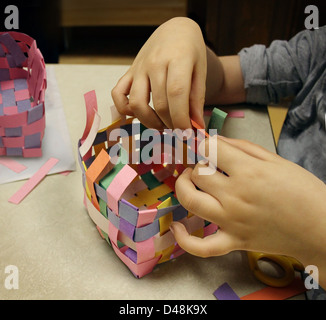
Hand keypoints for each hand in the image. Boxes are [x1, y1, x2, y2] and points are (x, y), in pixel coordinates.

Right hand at [111, 17, 206, 129]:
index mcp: (177, 59)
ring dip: (150, 121)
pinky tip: (139, 114)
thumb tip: (196, 126)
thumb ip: (197, 98)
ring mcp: (139, 68)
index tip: (187, 133)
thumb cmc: (191, 51)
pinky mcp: (129, 72)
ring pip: (136, 103)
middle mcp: (154, 63)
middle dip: (171, 124)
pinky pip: (118, 94)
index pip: (176, 94)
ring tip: (163, 124)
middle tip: (180, 129)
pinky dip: (124, 109)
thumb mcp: (200, 70)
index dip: (181, 119)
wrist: (175, 31)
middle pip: (159, 103)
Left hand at [171, 135, 325, 281]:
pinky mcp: (233, 242)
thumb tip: (215, 140)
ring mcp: (232, 222)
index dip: (204, 143)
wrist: (320, 227)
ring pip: (190, 201)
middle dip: (198, 164)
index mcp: (248, 172)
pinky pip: (201, 247)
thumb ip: (243, 147)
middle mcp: (235, 196)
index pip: (209, 149)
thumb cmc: (303, 191)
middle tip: (206, 165)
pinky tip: (177, 227)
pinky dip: (184, 239)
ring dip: (184, 187)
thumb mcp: (276, 160)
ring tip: (191, 181)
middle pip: (197, 173)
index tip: (205, 145)